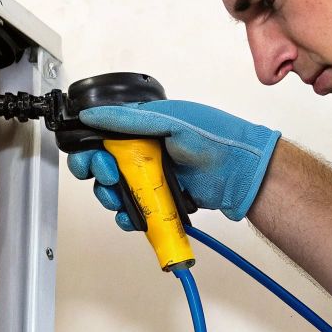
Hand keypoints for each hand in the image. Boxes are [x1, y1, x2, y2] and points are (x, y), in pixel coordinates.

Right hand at [67, 100, 279, 227]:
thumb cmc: (215, 138)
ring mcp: (150, 178)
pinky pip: (133, 211)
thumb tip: (91, 115)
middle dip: (97, 173)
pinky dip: (128, 215)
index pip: (102, 137)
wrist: (241, 172)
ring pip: (114, 191)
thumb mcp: (170, 119)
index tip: (92, 157)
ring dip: (110, 196)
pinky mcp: (159, 200)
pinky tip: (132, 215)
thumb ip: (129, 119)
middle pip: (102, 166)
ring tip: (120, 197)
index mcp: (142, 128)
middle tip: (109, 175)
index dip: (90, 149)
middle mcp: (143, 152)